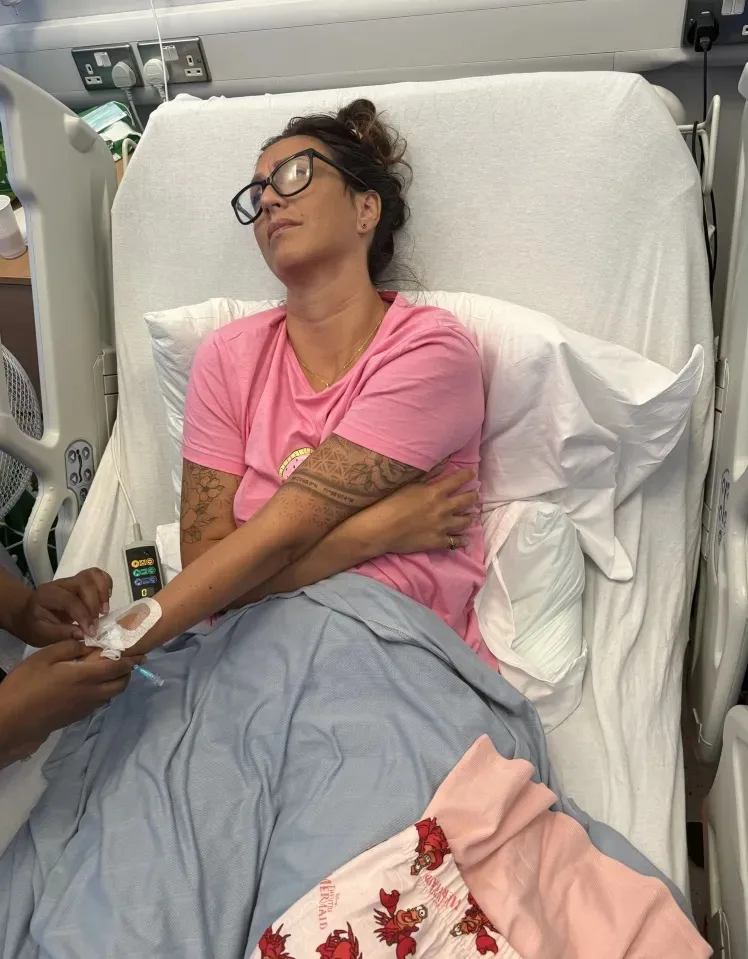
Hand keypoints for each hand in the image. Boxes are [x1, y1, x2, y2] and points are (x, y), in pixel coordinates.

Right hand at [0, 642, 140, 767]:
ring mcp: (85, 708)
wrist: (12, 720)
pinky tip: (91, 683)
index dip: (133, 660)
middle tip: (125, 660)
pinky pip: (99, 702)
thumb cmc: (27, 684)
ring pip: (111, 694)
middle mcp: (92, 693)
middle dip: (128, 672)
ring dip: (117, 682)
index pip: (119, 667)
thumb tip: (89, 643)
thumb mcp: (45, 657)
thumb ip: (70, 648)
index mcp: (86, 676)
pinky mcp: (77, 716)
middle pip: (121, 684)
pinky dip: (104, 691)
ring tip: (110, 670)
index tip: (142, 653)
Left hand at [11, 568, 112, 646]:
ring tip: (104, 611)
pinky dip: (106, 585)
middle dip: (94, 605)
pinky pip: (97, 575)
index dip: (83, 616)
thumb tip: (84, 634)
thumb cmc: (35, 626)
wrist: (28, 615)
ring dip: (103, 593)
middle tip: (96, 624)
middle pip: (84, 584)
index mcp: (47, 595)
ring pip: (93, 575)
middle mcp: (60, 583)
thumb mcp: (42, 635)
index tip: (91, 632)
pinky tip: (105, 601)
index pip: (70, 600)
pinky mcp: (80, 581)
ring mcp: (71, 580)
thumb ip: (62, 634)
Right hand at [352, 467, 478, 555]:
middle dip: (473, 497)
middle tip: (476, 496)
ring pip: (464, 522)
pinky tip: (466, 540)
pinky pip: (455, 542)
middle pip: (466, 501)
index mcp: (436, 492)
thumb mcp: (409, 486)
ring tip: (472, 517)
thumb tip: (439, 471)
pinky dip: (462, 541)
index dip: (467, 475)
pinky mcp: (437, 541)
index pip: (457, 480)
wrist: (382, 528)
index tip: (473, 473)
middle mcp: (443, 508)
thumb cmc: (391, 503)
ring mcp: (442, 526)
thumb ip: (427, 480)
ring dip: (470, 518)